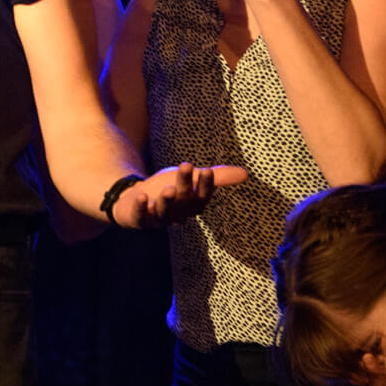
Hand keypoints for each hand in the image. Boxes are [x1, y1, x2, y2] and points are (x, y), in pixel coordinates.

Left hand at [107, 163, 247, 227]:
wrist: (138, 197)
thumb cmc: (170, 188)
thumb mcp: (192, 179)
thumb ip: (217, 177)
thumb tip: (246, 174)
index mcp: (192, 206)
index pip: (202, 197)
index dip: (205, 186)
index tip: (207, 170)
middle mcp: (177, 214)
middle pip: (182, 200)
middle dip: (185, 184)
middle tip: (187, 166)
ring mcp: (157, 218)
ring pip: (164, 212)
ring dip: (167, 201)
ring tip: (168, 189)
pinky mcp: (138, 219)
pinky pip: (140, 217)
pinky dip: (141, 208)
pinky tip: (143, 196)